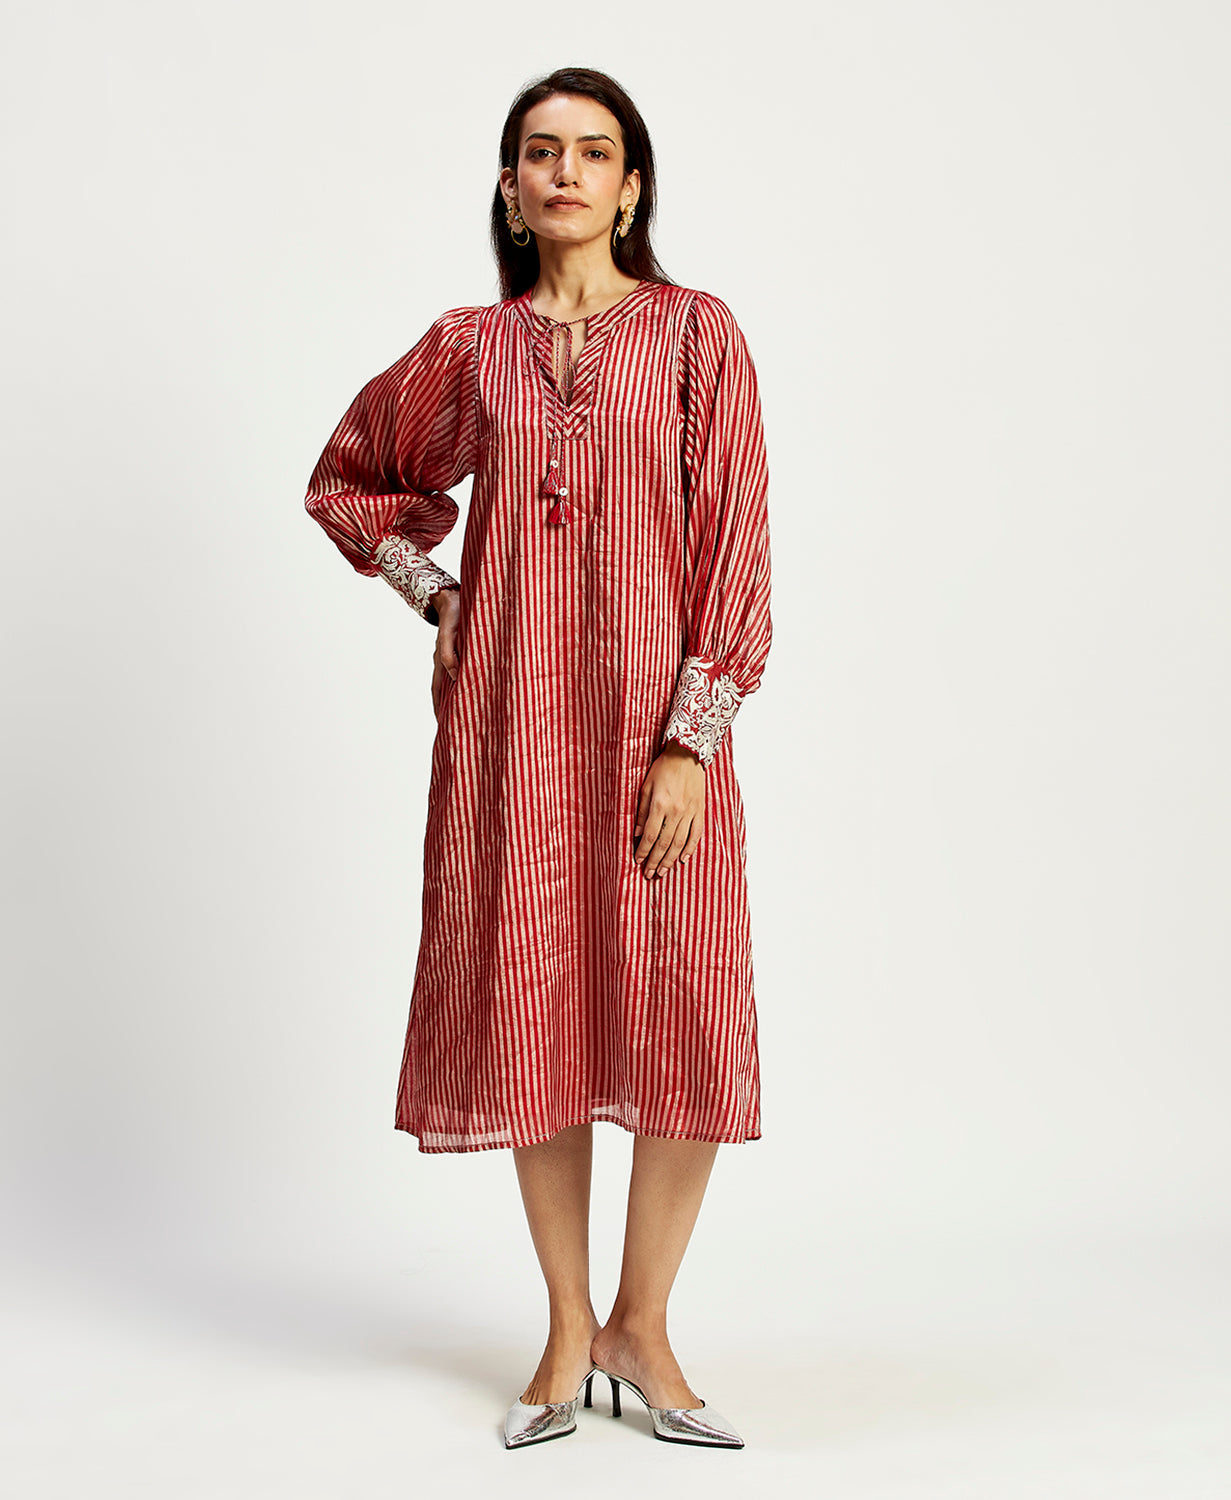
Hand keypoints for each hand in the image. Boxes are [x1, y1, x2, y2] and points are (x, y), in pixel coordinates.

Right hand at [430, 589, 461, 719]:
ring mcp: (453, 656)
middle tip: (456, 728)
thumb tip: (456, 676)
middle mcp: (445, 661)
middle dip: (448, 710)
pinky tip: (475, 690)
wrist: (455, 595)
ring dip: (457, 699)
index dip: (439, 709)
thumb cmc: (455, 611)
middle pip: (444, 692)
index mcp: (440, 659)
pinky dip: (465, 685)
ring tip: (466, 715)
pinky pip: (462, 672)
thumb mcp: (451, 632)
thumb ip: (449, 653)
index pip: (438, 692)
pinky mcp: (462, 650)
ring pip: (453, 683)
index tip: (444, 725)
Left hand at [633, 744, 705, 878]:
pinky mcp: (700, 811)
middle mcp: (676, 812)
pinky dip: (690, 848)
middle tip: (649, 874)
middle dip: (655, 861)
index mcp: (660, 805)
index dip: (643, 851)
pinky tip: (683, 859)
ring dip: (670, 860)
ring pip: (679, 843)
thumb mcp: (645, 786)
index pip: (650, 836)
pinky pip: (696, 834)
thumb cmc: (663, 768)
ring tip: (663, 871)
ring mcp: (690, 812)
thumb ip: (641, 811)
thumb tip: (637, 833)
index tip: (638, 861)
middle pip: (664, 843)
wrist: (687, 754)